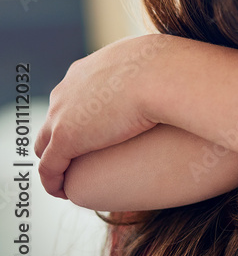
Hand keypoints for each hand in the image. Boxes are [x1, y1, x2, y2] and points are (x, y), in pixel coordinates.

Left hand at [34, 34, 169, 199]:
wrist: (164, 75)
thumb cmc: (174, 69)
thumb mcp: (163, 63)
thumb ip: (160, 71)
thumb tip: (175, 76)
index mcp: (91, 68)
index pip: (75, 94)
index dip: (84, 115)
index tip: (98, 132)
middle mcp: (69, 87)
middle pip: (55, 118)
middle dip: (64, 137)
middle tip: (81, 157)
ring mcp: (63, 113)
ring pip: (45, 143)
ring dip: (55, 161)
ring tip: (67, 178)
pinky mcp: (65, 138)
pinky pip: (49, 166)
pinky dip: (52, 180)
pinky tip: (63, 192)